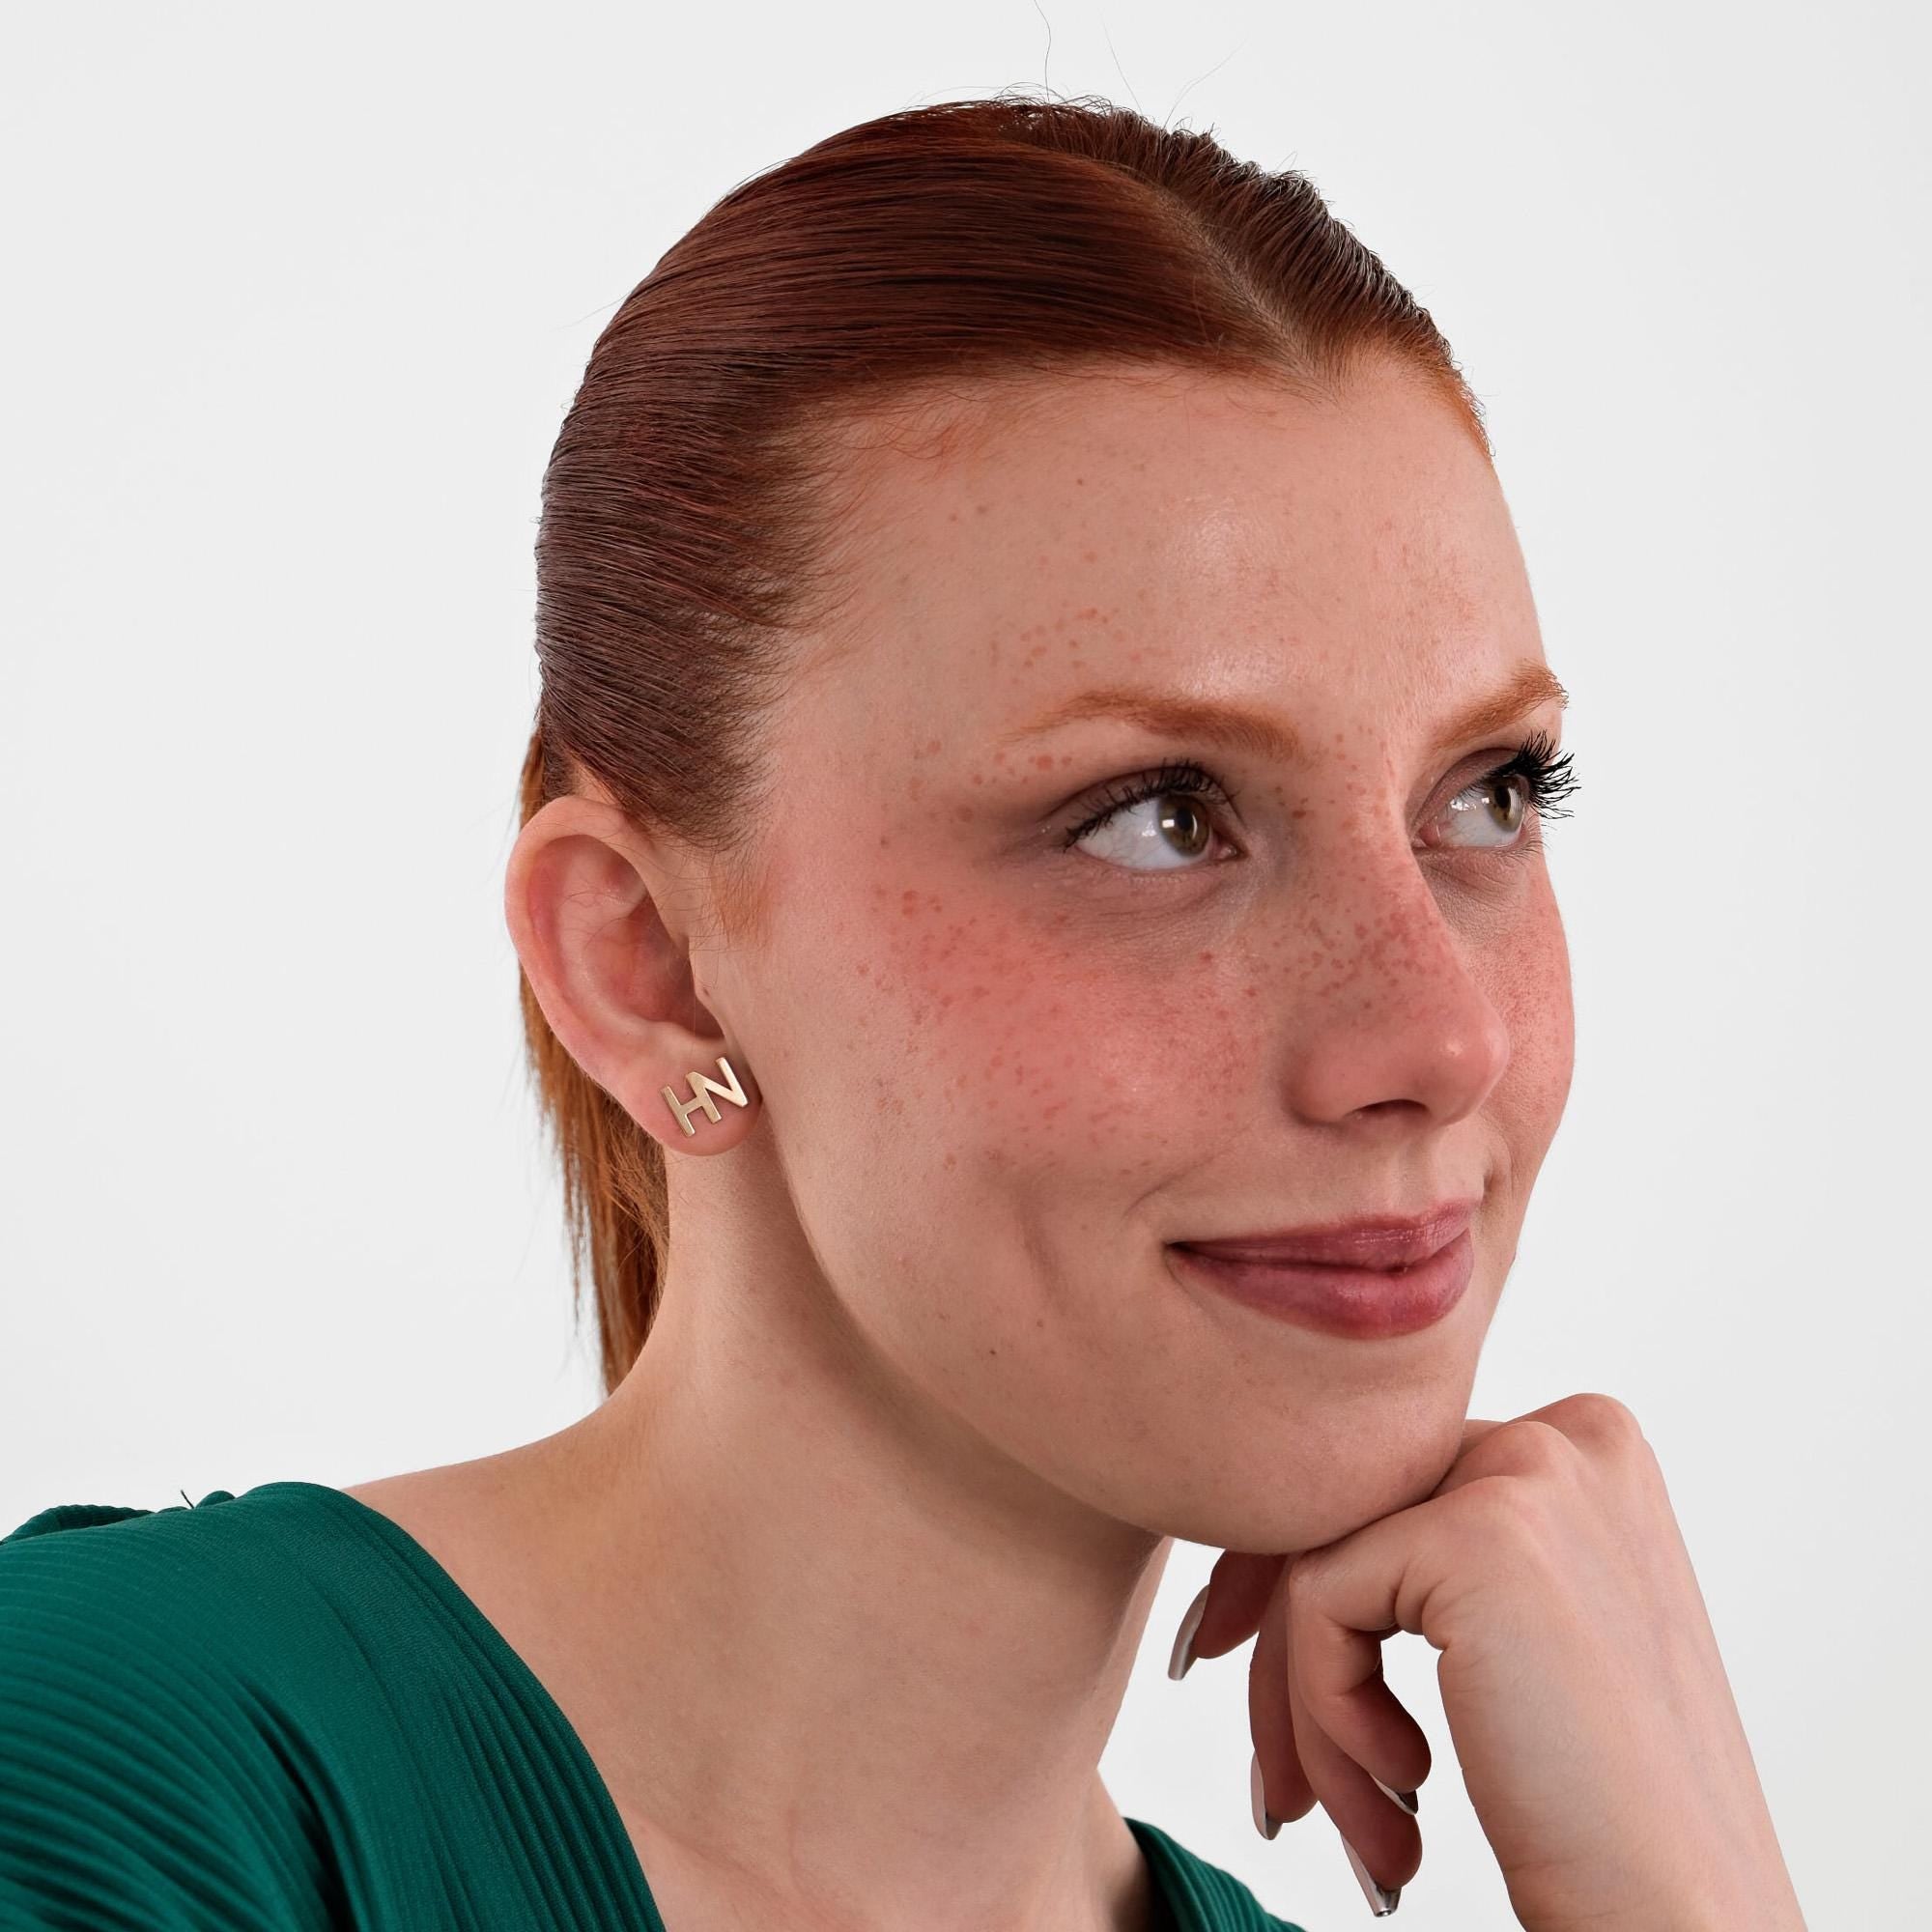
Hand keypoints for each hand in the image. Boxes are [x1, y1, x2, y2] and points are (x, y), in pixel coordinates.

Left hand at [1177, 1394, 1805, 1929]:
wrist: (1679, 1915)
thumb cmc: (1604, 1809)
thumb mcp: (1532, 1630)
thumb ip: (1438, 1553)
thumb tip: (1273, 1538)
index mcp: (1591, 1445)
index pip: (1390, 1480)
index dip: (1296, 1576)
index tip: (1237, 1662)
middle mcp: (1569, 1434)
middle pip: (1346, 1509)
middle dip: (1285, 1647)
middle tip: (1276, 1778)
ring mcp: (1529, 1474)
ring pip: (1319, 1557)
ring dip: (1307, 1709)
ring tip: (1348, 1824)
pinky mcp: (1479, 1537)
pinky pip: (1318, 1600)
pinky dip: (1326, 1712)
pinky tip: (1403, 1793)